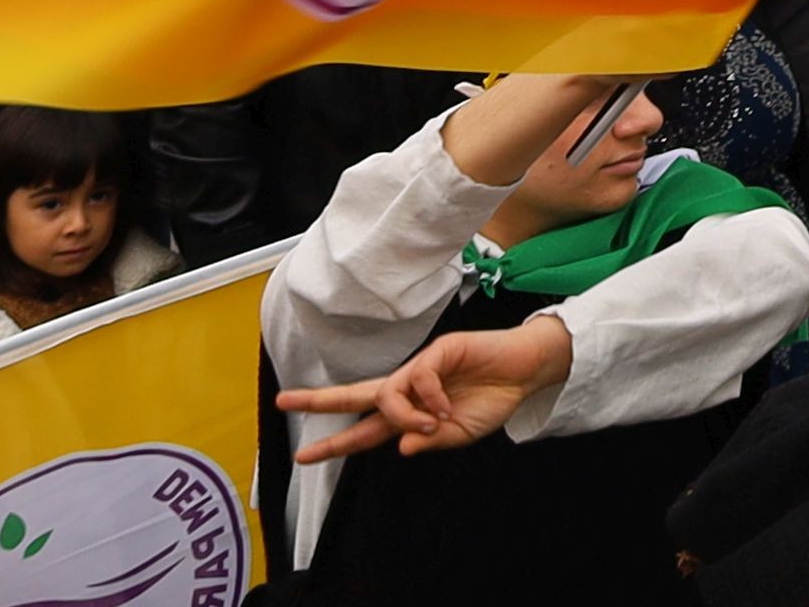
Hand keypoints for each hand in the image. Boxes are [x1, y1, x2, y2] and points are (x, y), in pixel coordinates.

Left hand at [284, 314, 575, 461]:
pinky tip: (447, 407)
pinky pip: (419, 378)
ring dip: (404, 416)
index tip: (304, 456)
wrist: (524, 372)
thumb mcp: (460, 436)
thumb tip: (400, 449)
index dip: (335, 444)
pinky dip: (430, 399)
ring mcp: (421, 369)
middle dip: (319, 400)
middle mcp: (407, 390)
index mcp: (410, 415)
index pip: (364, 431)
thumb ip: (430, 443)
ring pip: (388, 393)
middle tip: (284, 402)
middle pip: (355, 395)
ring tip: (432, 425)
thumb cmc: (493, 401)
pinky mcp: (438, 352)